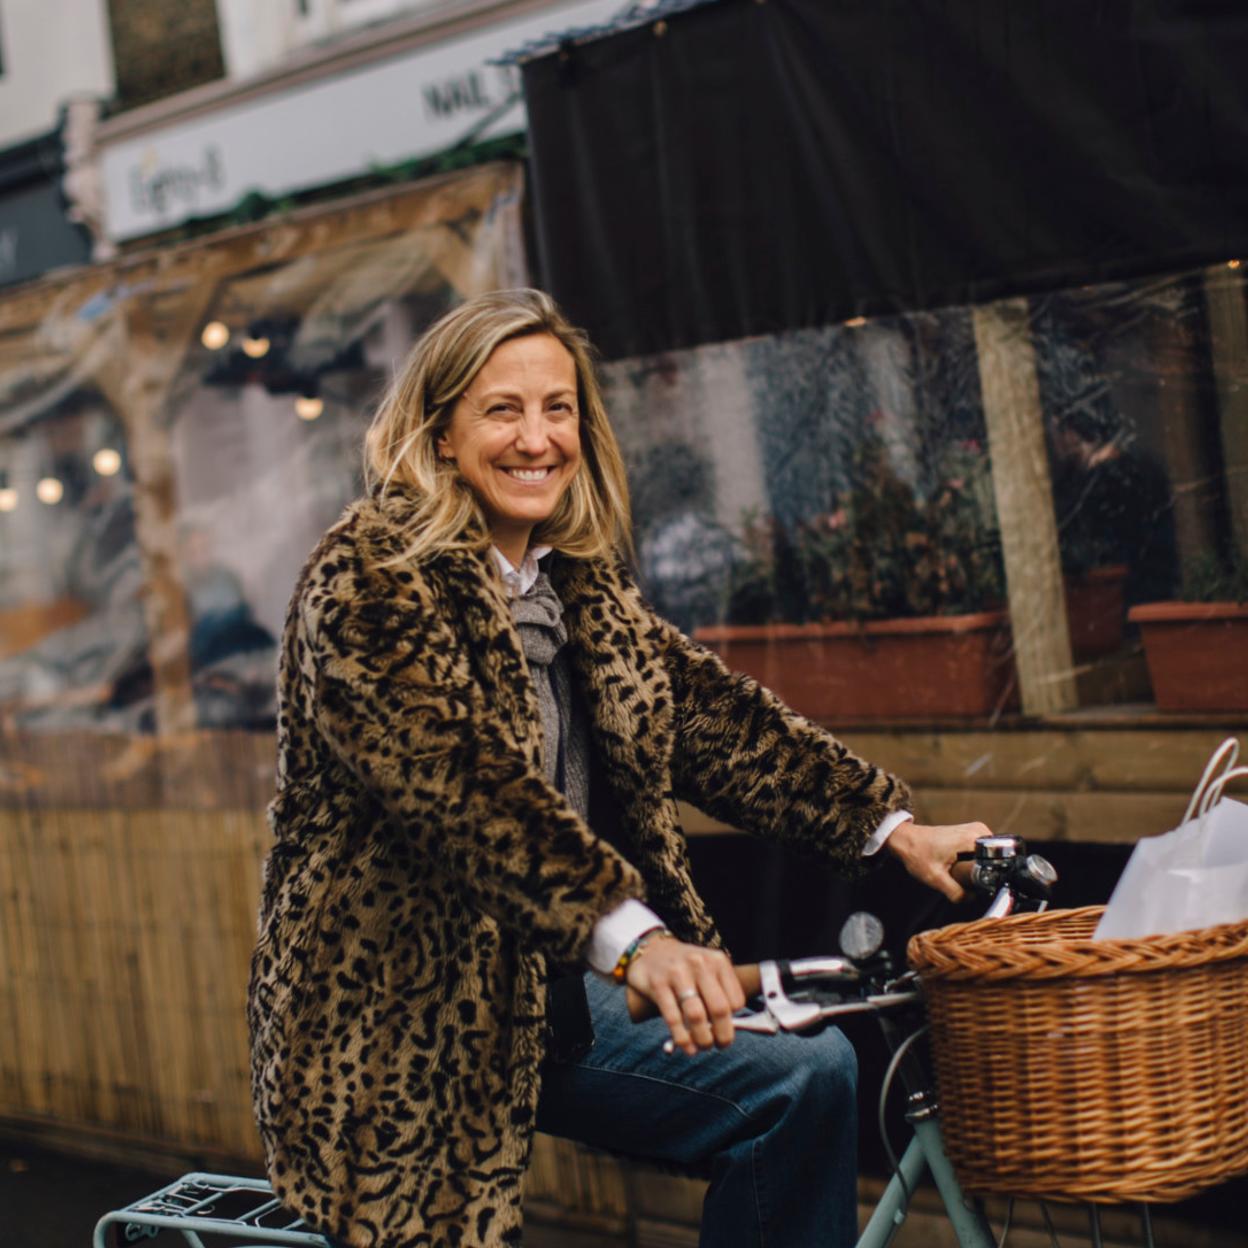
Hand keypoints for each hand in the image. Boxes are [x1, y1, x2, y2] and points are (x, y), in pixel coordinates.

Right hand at [624, 934, 745, 1055]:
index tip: (727, 1030)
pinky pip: (673, 1018)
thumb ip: (719, 995)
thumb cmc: (686, 969)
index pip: (736, 1000)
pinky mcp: (657, 984)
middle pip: (719, 1009)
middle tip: (720, 1046)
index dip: (734, 1022)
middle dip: (723, 1035)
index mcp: (717, 961)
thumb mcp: (707, 971)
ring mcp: (677, 973)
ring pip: (696, 1016)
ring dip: (702, 1039)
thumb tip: (726, 1032)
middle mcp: (699, 964)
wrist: (651, 950)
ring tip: (702, 1046)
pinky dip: (682, 1038)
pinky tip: (686, 1045)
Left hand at [885, 819, 989, 901]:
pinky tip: (961, 866)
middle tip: (966, 878)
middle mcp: (977, 830)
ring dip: (979, 866)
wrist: (905, 839)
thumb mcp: (936, 878)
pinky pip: (982, 850)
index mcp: (971, 838)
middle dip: (984, 872)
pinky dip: (975, 860)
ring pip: (989, 855)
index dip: (993, 874)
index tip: (983, 884)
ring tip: (960, 870)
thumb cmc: (916, 853)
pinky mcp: (970, 832)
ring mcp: (974, 829)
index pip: (998, 858)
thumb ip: (956, 892)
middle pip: (995, 858)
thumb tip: (972, 899)